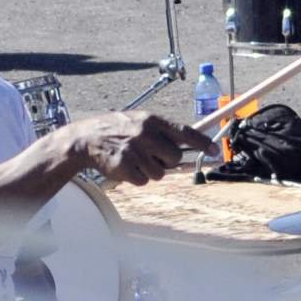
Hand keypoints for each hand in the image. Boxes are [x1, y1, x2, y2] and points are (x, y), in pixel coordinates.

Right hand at [63, 110, 212, 185]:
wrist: (85, 139)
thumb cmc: (117, 131)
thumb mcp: (139, 122)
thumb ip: (163, 132)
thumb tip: (190, 146)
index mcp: (151, 120)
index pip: (184, 131)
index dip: (202, 142)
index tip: (215, 151)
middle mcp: (144, 133)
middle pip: (175, 157)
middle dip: (167, 161)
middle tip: (151, 156)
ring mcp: (134, 150)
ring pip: (160, 173)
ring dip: (149, 171)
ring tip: (134, 159)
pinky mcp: (124, 165)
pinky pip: (143, 181)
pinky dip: (136, 178)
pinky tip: (125, 166)